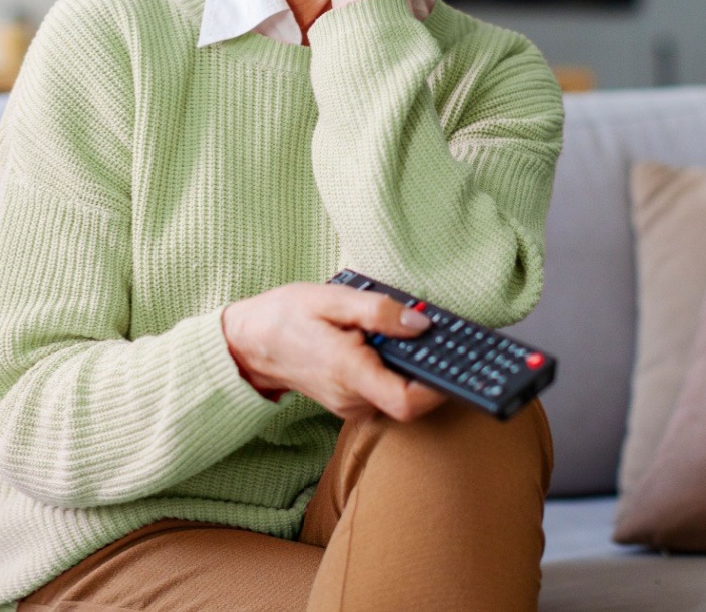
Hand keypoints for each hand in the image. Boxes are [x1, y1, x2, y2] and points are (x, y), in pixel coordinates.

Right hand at [221, 283, 449, 422]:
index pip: (407, 401)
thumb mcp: (331, 299)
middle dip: (430, 367)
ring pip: (399, 394)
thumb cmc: (286, 316)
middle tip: (438, 332)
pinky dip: (394, 369)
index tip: (455, 362)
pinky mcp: (350, 402)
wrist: (250, 343)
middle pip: (410, 398)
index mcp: (349, 373)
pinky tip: (389, 342)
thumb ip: (379, 311)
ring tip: (407, 330)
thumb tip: (421, 324)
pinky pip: (384, 391)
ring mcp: (350, 405)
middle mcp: (352, 399)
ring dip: (411, 366)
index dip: (439, 387)